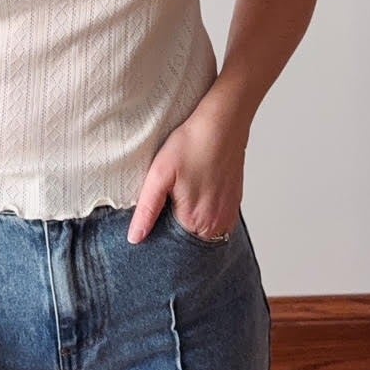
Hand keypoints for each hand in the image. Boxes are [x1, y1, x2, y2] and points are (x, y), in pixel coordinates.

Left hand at [127, 108, 245, 244]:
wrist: (222, 123)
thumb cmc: (191, 144)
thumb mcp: (159, 175)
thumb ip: (147, 210)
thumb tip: (135, 238)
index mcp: (195, 222)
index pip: (171, 245)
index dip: (159, 234)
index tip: (154, 218)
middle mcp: (217, 224)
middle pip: (188, 240)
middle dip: (174, 229)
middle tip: (167, 201)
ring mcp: (229, 214)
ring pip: (203, 231)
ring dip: (190, 221)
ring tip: (182, 196)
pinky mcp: (235, 204)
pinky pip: (216, 220)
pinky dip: (205, 214)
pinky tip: (196, 193)